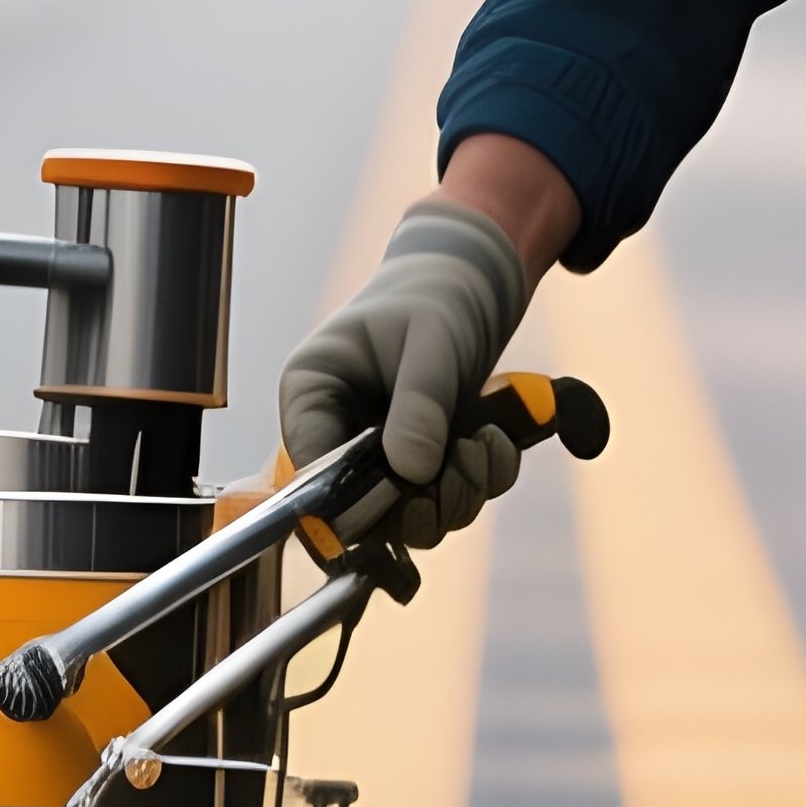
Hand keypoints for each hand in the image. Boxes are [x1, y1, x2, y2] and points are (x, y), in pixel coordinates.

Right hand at [279, 200, 526, 547]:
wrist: (471, 288)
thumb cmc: (437, 299)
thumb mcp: (430, 341)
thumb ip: (418, 404)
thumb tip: (411, 473)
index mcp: (311, 398)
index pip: (311, 475)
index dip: (355, 500)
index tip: (410, 486)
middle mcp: (337, 437)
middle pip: (362, 514)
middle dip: (422, 503)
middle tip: (465, 461)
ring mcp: (379, 459)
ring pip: (411, 518)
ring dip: (458, 494)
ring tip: (484, 443)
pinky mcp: (421, 467)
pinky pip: (449, 501)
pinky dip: (481, 483)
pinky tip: (494, 441)